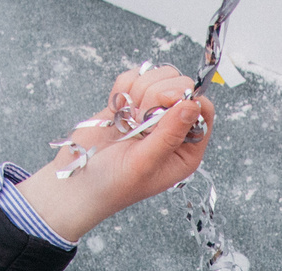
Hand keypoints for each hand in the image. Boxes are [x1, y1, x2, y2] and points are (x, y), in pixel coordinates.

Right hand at [16, 65, 215, 243]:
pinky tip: (116, 110)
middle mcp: (173, 130)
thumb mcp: (145, 162)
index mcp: (186, 150)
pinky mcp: (130, 103)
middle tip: (140, 118)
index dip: (187, 98)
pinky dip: (123, 88)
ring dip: (139, 92)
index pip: (203, 109)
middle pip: (181, 86)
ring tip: (127, 120)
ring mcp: (151, 114)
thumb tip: (193, 104)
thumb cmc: (113, 183)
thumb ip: (170, 133)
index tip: (164, 103)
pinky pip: (134, 77)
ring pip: (158, 77)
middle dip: (158, 94)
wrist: (77, 182)